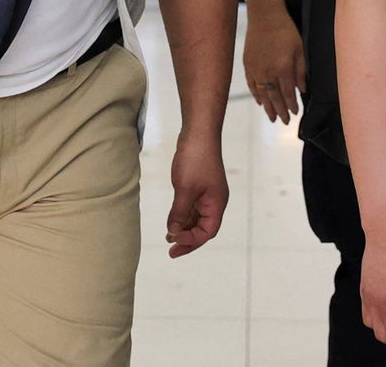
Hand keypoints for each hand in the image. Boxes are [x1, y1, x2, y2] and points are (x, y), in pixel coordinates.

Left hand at [165, 135, 227, 258]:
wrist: (198, 133)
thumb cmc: (195, 159)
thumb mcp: (184, 190)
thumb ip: (179, 213)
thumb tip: (173, 233)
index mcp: (216, 204)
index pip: (207, 232)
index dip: (191, 241)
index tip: (174, 243)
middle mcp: (214, 201)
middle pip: (203, 228)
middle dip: (188, 240)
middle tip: (171, 251)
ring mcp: (207, 194)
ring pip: (196, 219)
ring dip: (184, 229)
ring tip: (168, 238)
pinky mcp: (199, 186)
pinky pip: (192, 208)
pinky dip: (182, 216)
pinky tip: (171, 221)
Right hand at [243, 0, 305, 124]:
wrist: (264, 16)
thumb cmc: (285, 30)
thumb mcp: (299, 48)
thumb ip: (301, 70)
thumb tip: (302, 89)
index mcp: (282, 67)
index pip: (288, 92)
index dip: (292, 104)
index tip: (295, 113)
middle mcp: (267, 72)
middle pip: (274, 97)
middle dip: (280, 111)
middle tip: (284, 122)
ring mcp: (255, 69)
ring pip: (262, 94)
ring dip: (268, 107)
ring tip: (272, 118)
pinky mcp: (247, 65)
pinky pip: (251, 85)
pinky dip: (256, 95)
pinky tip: (260, 102)